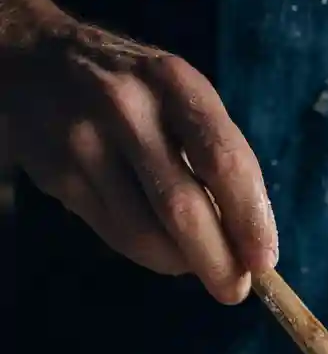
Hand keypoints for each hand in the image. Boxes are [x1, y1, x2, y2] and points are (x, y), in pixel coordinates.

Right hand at [6, 14, 276, 302]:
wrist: (37, 62)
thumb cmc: (138, 96)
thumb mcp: (183, 100)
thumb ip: (219, 162)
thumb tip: (251, 248)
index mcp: (175, 84)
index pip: (224, 162)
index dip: (250, 220)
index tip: (265, 263)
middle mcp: (127, 108)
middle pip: (184, 209)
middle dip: (217, 262)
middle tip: (235, 290)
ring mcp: (86, 142)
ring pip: (148, 234)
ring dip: (182, 263)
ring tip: (195, 261)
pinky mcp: (60, 176)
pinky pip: (118, 237)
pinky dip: (150, 254)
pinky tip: (159, 243)